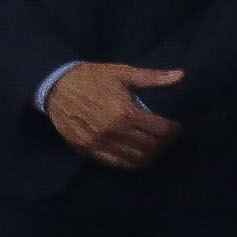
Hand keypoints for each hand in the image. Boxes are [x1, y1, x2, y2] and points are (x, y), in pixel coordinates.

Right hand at [48, 61, 187, 172]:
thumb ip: (152, 77)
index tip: (176, 127)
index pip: (161, 130)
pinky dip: (131, 163)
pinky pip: (115, 163)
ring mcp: (99, 143)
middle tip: (167, 138)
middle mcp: (113, 131)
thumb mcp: (122, 73)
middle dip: (165, 144)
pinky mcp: (87, 149)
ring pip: (135, 159)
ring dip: (150, 155)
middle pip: (151, 147)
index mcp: (124, 112)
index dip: (174, 130)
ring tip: (154, 148)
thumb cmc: (91, 78)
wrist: (54, 85)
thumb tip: (181, 75)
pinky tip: (136, 156)